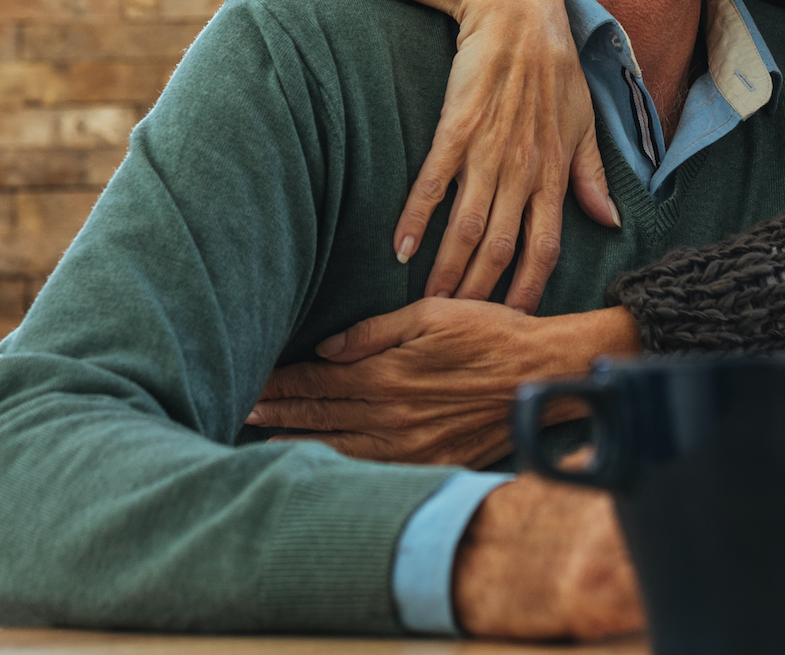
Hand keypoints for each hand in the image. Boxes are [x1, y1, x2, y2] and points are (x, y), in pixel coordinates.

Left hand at [246, 298, 635, 465]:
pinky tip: (320, 466)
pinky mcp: (433, 463)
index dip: (281, 382)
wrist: (544, 374)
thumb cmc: (490, 333)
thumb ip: (373, 332)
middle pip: (321, 415)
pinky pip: (375, 470)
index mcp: (388, 373)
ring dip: (299, 443)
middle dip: (278, 412)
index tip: (251, 381)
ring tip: (263, 441)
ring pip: (340, 449)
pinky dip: (341, 468)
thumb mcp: (431, 314)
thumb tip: (326, 348)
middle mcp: (393, 415)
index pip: (318, 381)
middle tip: (241, 411)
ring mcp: (412, 446)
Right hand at [388, 0, 615, 311]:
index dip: (530, 288)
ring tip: (428, 304)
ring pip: (467, 226)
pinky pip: (434, 182)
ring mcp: (489, 149)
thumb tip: (608, 222)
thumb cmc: (554, 66)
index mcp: (556, 171)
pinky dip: (416, 219)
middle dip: (481, 293)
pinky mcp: (456, 126)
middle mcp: (524, 168)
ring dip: (448, 269)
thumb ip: (590, 176)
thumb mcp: (584, 122)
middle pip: (501, 247)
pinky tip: (401, 249)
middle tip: (458, 328)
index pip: (546, 246)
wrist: (517, 10)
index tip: (514, 322)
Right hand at [452, 467, 784, 643]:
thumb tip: (773, 469)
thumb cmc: (555, 517)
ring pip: (772, 578)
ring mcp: (639, 548)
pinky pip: (717, 617)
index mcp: (676, 453)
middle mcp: (665, 494)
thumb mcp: (621, 470)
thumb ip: (680, 462)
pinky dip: (782, 631)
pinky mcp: (612, 599)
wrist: (473, 549)